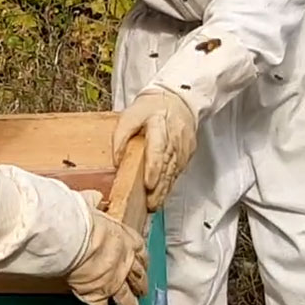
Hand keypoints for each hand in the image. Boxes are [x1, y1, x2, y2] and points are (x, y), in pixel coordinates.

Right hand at [67, 191, 148, 304]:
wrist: (75, 237)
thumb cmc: (81, 219)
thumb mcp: (90, 205)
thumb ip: (94, 203)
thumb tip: (94, 197)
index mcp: (126, 240)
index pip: (142, 253)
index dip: (143, 261)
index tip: (144, 266)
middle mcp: (125, 263)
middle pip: (138, 278)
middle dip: (141, 286)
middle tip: (142, 291)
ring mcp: (114, 281)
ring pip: (127, 299)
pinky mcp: (98, 295)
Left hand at [112, 87, 197, 210]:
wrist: (177, 100)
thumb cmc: (151, 108)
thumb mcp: (129, 116)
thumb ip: (120, 137)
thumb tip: (116, 161)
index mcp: (159, 124)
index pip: (158, 148)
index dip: (154, 167)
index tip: (149, 183)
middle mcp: (174, 136)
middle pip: (167, 165)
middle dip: (159, 187)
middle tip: (150, 204)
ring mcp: (183, 145)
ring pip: (174, 171)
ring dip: (165, 189)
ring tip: (154, 205)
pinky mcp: (187, 152)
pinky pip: (178, 170)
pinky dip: (170, 183)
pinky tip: (162, 194)